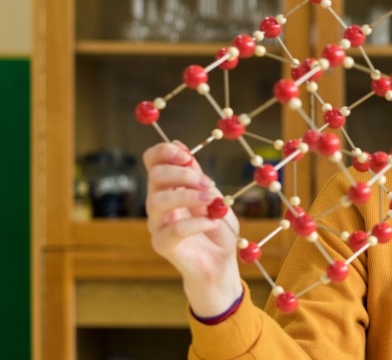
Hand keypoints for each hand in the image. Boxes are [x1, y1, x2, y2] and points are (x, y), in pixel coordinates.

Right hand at [143, 142, 242, 316]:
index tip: (186, 155)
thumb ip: (197, 176)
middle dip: (183, 175)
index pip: (152, 162)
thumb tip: (181, 146)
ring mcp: (158, 225)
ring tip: (212, 201)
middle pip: (154, 177)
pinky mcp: (163, 245)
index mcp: (169, 188)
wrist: (221, 263)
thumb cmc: (217, 229)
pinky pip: (172, 230)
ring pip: (156, 202)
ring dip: (188, 196)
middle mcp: (159, 204)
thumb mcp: (214, 197)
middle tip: (208, 183)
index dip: (164, 152)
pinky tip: (212, 222)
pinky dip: (196, 223)